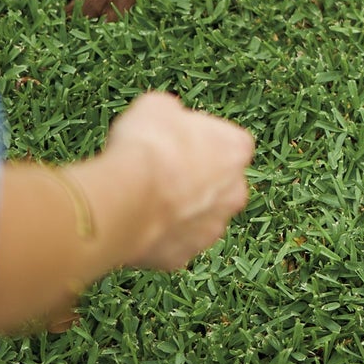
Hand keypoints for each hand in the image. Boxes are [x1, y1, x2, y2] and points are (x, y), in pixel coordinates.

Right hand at [102, 93, 254, 270]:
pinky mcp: (183, 256)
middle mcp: (234, 194)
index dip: (203, 139)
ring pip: (199, 216)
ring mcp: (210, 230)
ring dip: (180, 208)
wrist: (127, 196)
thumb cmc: (149, 144)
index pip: (230, 142)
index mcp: (236, 150)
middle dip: (198, 177)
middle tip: (164, 167)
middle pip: (220, 183)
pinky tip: (137, 219)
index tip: (180, 137)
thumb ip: (173, 115)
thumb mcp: (158, 106)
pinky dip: (159, 232)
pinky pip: (173, 241)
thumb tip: (168, 119)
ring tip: (146, 195)